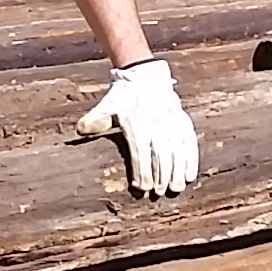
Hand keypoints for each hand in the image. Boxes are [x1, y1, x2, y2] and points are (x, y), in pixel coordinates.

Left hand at [74, 58, 198, 195]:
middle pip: (161, 152)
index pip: (140, 150)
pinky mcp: (182, 121)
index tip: (141, 188)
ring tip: (175, 189)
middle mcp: (156, 121)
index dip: (142, 170)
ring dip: (177, 170)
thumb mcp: (107, 106)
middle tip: (159, 193)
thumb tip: (80, 130)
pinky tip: (189, 176)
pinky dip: (191, 159)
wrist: (144, 77)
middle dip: (161, 175)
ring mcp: (172, 121)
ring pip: (178, 149)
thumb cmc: (122, 97)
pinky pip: (190, 142)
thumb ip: (95, 120)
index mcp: (136, 120)